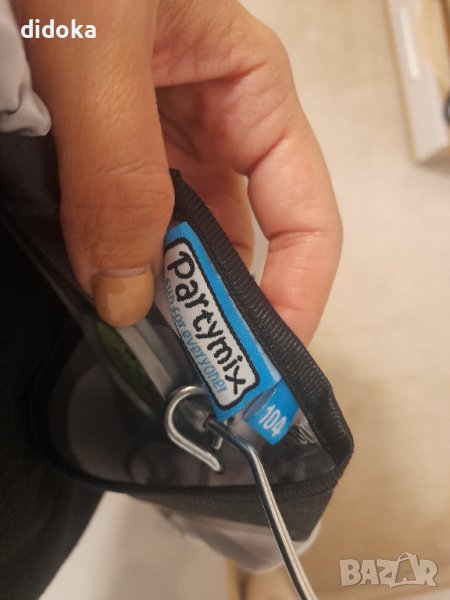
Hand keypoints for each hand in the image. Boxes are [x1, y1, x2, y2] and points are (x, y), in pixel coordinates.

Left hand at [13, 0, 340, 343]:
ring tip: (148, 343)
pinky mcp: (111, 157)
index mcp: (250, 92)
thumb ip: (116, 168)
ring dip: (167, 293)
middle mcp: (211, 125)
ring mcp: (159, 145)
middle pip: (242, 241)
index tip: (271, 354)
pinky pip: (128, 225)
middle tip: (198, 372)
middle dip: (224, 307)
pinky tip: (103, 290)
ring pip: (182, 241)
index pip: (305, 215)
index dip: (299, 290)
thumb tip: (126, 286)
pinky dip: (118, 265)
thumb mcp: (98, 47)